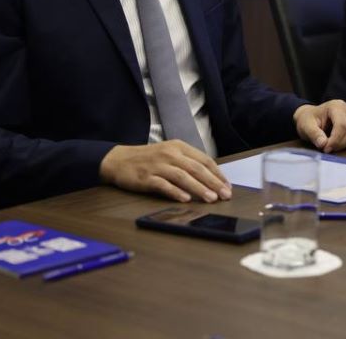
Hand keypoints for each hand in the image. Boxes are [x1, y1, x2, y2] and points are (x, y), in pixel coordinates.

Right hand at [99, 140, 230, 202]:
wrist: (119, 160)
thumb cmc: (148, 159)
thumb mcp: (170, 154)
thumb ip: (187, 163)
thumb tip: (210, 178)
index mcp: (179, 147)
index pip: (204, 160)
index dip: (217, 174)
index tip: (227, 186)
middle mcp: (170, 154)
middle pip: (196, 168)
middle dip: (213, 182)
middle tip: (225, 195)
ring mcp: (158, 165)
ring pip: (183, 176)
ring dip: (199, 188)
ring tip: (211, 199)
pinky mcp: (146, 177)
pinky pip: (163, 185)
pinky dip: (175, 192)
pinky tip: (186, 199)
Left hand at [294, 100, 345, 152]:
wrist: (312, 117)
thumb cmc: (308, 120)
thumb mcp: (306, 126)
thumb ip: (314, 134)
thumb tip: (323, 144)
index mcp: (337, 106)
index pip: (342, 125)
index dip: (335, 140)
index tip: (325, 148)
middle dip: (339, 144)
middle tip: (327, 149)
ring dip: (344, 146)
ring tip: (331, 145)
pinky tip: (337, 143)